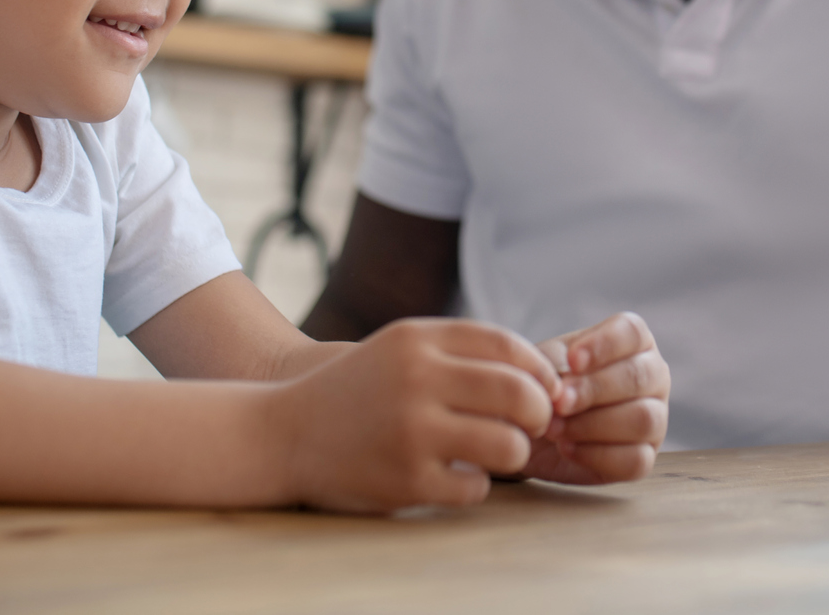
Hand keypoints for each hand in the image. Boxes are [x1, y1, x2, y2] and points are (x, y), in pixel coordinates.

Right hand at [271, 317, 558, 512]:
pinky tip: (457, 475)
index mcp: (417, 340)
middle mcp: (416, 380)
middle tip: (533, 425)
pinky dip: (476, 485)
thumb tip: (541, 369)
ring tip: (500, 452)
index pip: (507, 345)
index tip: (545, 388)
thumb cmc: (358, 390)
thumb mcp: (401, 348)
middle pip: (518, 393)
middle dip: (540, 412)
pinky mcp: (406, 481)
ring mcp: (411, 432)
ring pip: (507, 445)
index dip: (539, 369)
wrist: (284, 433)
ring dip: (514, 452)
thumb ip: (460, 350)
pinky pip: (476, 487)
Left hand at [521, 312, 668, 484]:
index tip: (573, 360)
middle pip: (638, 377)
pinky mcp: (645, 458)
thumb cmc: (545, 387)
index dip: (604, 345)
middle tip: (558, 403)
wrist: (531, 430)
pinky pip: (636, 460)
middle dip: (594, 390)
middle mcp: (652, 376)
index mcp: (632, 341)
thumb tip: (566, 389)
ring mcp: (655, 419)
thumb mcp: (542, 366)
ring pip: (642, 420)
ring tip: (555, 429)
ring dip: (592, 425)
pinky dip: (597, 455)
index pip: (631, 332)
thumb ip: (552, 367)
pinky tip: (567, 449)